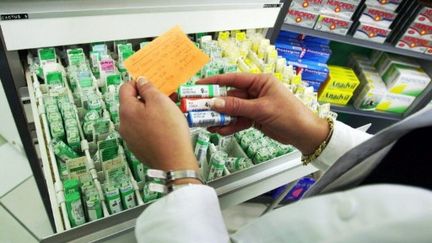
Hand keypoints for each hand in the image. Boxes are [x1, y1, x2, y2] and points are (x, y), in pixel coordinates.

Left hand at [119, 77, 198, 171]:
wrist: (174, 162)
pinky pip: (143, 130)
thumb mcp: (161, 101)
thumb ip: (148, 88)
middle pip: (132, 103)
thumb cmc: (169, 130)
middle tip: (166, 99)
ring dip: (152, 112)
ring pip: (139, 118)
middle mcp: (123, 124)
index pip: (125, 87)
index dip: (139, 83)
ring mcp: (130, 138)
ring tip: (170, 114)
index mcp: (126, 110)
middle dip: (148, 99)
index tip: (154, 85)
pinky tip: (167, 129)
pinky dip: (153, 126)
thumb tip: (140, 81)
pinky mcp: (139, 148)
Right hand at [198, 73, 329, 154]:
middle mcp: (256, 91)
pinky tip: (220, 131)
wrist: (305, 134)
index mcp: (260, 81)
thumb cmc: (289, 115)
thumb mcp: (261, 109)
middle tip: (200, 110)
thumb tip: (215, 103)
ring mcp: (255, 105)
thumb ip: (237, 106)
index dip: (215, 81)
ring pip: (233, 110)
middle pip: (230, 96)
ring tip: (208, 125)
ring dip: (222, 118)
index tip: (200, 84)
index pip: (233, 78)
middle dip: (216, 104)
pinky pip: (238, 120)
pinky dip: (230, 126)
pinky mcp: (255, 118)